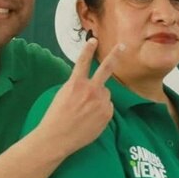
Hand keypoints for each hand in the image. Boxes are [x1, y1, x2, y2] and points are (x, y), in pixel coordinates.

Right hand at [35, 39, 121, 157]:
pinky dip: (102, 111)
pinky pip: (107, 107)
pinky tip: (90, 119)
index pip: (83, 62)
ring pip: (106, 93)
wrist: (58, 137)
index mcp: (76, 83)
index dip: (88, 50)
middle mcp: (90, 89)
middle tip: (122, 46)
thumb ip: (78, 87)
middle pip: (106, 69)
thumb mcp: (63, 95)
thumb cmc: (56, 118)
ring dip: (100, 98)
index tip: (94, 40)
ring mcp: (101, 101)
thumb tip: (92, 86)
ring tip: (86, 112)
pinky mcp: (107, 112)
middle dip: (115, 55)